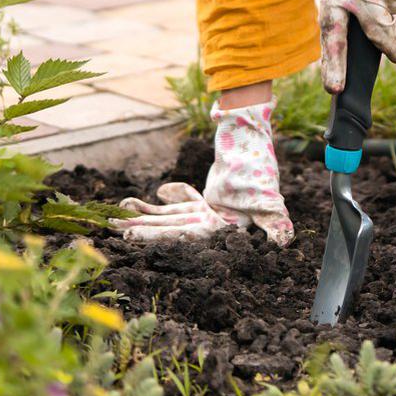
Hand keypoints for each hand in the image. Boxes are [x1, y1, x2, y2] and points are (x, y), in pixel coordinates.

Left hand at [111, 100, 292, 245]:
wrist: (258, 153)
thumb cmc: (262, 180)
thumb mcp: (270, 204)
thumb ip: (275, 222)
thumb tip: (283, 242)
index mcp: (218, 228)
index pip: (183, 235)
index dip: (157, 237)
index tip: (131, 236)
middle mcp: (206, 225)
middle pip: (166, 229)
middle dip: (139, 230)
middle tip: (111, 227)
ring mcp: (201, 215)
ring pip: (164, 219)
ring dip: (140, 218)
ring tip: (114, 216)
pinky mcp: (198, 205)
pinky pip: (171, 207)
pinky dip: (155, 203)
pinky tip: (134, 201)